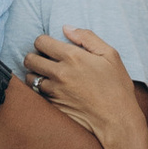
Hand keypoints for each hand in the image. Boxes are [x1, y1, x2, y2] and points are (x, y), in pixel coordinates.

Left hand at [26, 25, 140, 145]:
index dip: (43, 41)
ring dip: (35, 74)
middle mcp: (60, 73)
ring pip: (30, 77)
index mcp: (73, 57)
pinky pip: (37, 94)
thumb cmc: (117, 87)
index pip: (40, 41)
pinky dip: (40, 90)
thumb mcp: (110, 55)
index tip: (50, 46)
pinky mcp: (53, 106)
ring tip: (47, 75)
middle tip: (45, 59)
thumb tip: (66, 28)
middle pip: (30, 59)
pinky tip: (51, 89)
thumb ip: (87, 37)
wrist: (117, 120)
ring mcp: (55, 91)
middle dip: (35, 56)